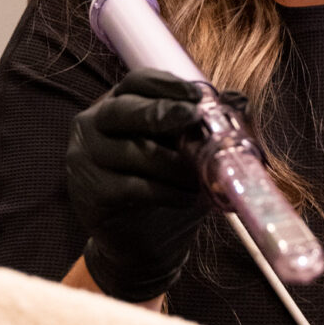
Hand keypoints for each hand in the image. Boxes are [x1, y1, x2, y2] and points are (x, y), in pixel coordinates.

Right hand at [67, 68, 212, 301]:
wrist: (145, 242)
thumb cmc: (168, 184)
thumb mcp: (192, 151)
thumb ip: (211, 124)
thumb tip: (239, 100)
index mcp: (119, 104)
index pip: (136, 82)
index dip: (166, 85)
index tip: (198, 96)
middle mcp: (93, 125)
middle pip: (124, 110)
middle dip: (162, 113)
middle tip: (193, 117)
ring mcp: (84, 158)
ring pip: (131, 151)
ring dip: (173, 164)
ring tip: (199, 177)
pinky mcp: (89, 193)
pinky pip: (131, 186)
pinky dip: (164, 191)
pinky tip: (186, 198)